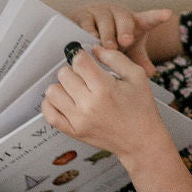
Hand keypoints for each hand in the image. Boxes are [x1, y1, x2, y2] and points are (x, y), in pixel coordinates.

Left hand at [41, 44, 167, 161]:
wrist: (142, 141)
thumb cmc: (142, 109)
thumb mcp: (136, 76)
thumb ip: (115, 58)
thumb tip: (94, 49)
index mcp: (104, 88)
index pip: (79, 61)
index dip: (82, 56)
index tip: (86, 60)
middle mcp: (88, 105)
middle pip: (63, 74)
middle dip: (73, 71)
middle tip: (85, 77)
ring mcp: (79, 120)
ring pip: (52, 92)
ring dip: (62, 86)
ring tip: (75, 89)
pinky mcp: (74, 132)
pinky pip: (50, 114)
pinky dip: (51, 104)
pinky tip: (64, 100)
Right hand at [69, 4, 172, 76]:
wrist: (86, 32)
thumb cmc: (113, 41)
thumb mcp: (128, 51)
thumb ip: (139, 60)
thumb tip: (150, 72)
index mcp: (134, 22)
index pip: (148, 19)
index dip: (157, 16)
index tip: (167, 15)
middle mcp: (118, 14)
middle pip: (124, 19)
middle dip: (126, 30)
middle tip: (126, 41)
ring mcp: (100, 12)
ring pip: (104, 21)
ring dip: (106, 35)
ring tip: (107, 47)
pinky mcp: (84, 15)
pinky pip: (86, 23)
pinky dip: (88, 33)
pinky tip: (88, 41)